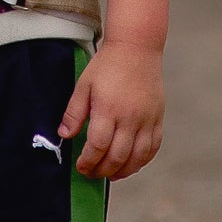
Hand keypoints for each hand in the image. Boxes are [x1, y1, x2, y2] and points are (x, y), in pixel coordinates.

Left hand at [59, 40, 164, 181]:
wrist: (136, 48)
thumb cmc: (107, 65)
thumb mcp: (84, 85)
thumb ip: (74, 112)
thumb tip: (64, 135)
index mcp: (108, 109)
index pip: (98, 146)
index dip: (88, 161)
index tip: (81, 166)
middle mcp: (130, 117)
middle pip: (118, 156)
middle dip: (102, 170)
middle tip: (92, 173)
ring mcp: (147, 119)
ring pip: (137, 157)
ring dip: (122, 171)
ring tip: (110, 174)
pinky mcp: (157, 118)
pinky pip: (153, 148)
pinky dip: (142, 161)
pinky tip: (130, 163)